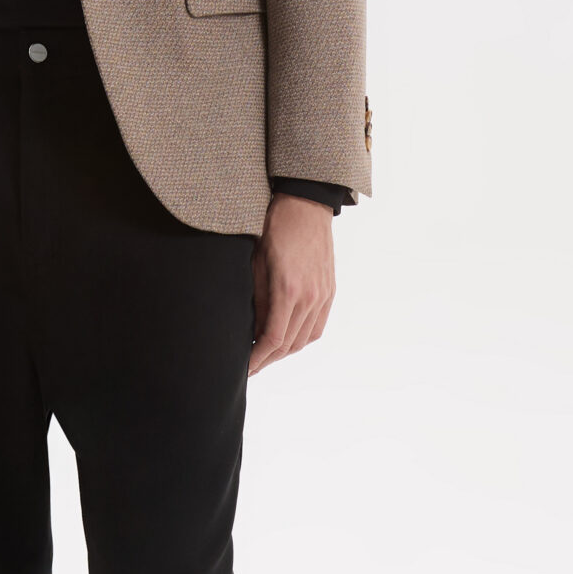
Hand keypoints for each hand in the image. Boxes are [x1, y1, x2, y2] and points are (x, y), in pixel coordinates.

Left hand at [249, 194, 335, 375]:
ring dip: (284, 352)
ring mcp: (323, 295)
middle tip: (249, 366)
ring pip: (304, 339)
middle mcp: (310, 298)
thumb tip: (252, 330)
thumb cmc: (275, 229)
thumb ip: (257, 301)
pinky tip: (287, 340)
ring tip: (265, 355)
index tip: (243, 367)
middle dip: (267, 360)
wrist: (305, 206)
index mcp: (288, 291)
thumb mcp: (255, 264)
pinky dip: (301, 339)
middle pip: (289, 345)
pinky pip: (317, 327)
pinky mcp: (329, 291)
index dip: (257, 358)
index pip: (272, 340)